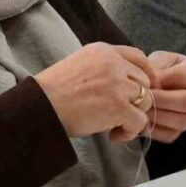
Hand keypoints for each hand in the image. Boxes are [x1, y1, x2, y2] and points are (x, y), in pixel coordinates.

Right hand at [34, 43, 157, 140]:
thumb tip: (127, 83)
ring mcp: (117, 84)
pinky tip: (113, 135)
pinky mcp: (118, 106)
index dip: (146, 74)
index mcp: (104, 51)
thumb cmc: (53, 92)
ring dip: (133, 116)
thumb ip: (104, 68)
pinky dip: (130, 132)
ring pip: (146, 101)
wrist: (39, 108)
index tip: (144, 89)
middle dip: (136, 100)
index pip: (138, 57)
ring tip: (115, 126)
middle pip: (144, 81)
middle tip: (120, 114)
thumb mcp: (79, 65)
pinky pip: (140, 121)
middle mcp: (113, 63)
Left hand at [143, 51, 185, 142]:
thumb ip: (155, 68)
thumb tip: (148, 84)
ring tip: (140, 109)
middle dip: (162, 101)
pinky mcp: (182, 132)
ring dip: (158, 116)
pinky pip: (170, 135)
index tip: (145, 81)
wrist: (169, 86)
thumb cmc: (164, 69)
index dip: (163, 80)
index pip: (184, 77)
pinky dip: (154, 129)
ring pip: (182, 122)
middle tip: (142, 98)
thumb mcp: (161, 60)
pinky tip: (141, 120)